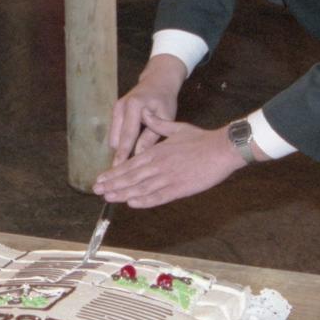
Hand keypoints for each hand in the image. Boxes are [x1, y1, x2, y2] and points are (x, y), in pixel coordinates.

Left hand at [93, 116, 245, 207]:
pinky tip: (132, 204)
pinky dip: (144, 201)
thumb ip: (158, 124)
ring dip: (123, 193)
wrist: (222, 148)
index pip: (130, 164)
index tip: (101, 178)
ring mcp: (169, 177)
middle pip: (131, 177)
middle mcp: (159, 164)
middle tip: (97, 191)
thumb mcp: (177, 127)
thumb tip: (146, 116)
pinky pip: (159, 196)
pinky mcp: (180, 188)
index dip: (114, 173)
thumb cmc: (201, 138)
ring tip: (108, 198)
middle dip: (112, 184)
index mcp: (157, 150)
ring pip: (141, 188)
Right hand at [108, 59, 183, 164]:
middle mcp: (120, 107)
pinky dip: (121, 144)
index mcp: (134, 107)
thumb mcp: (165, 117)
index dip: (122, 155)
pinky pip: (115, 133)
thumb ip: (151, 136)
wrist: (157, 80)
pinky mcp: (115, 112)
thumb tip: (140, 156)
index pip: (127, 136)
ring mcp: (115, 109)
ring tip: (128, 166)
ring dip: (121, 150)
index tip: (118, 170)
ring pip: (114, 138)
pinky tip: (129, 154)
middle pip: (116, 140)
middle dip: (120, 156)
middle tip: (125, 173)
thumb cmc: (164, 99)